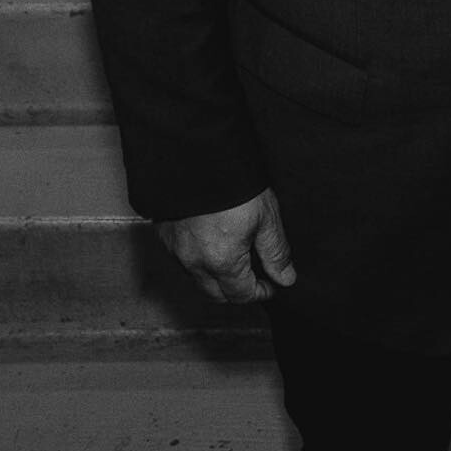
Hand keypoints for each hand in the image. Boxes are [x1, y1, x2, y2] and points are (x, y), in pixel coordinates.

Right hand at [155, 187, 296, 303]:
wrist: (197, 156)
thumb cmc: (234, 184)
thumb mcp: (266, 217)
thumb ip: (276, 252)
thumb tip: (286, 278)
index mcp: (221, 262)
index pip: (241, 295)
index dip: (260, 292)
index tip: (271, 284)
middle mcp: (194, 262)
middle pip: (216, 294)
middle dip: (237, 290)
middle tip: (256, 275)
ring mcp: (176, 250)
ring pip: (197, 278)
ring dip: (217, 277)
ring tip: (236, 256)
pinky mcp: (165, 235)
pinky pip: (183, 260)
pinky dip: (199, 260)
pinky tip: (213, 242)